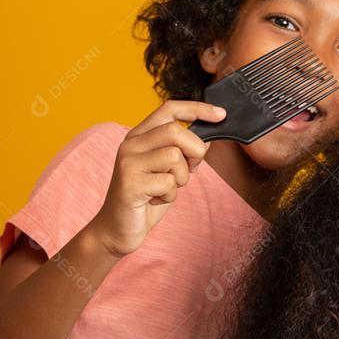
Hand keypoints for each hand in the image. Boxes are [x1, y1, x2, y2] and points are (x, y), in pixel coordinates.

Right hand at [86, 100, 225, 257]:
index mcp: (139, 136)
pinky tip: (156, 200)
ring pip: (174, 156)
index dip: (197, 109)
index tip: (221, 114)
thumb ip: (182, 150)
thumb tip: (209, 136)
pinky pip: (168, 182)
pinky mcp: (130, 184)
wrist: (117, 229)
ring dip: (181, 178)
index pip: (169, 109)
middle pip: (175, 131)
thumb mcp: (167, 169)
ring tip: (166, 188)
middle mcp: (130, 144)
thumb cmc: (146, 198)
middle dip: (194, 151)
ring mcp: (128, 163)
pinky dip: (170, 195)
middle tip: (190, 169)